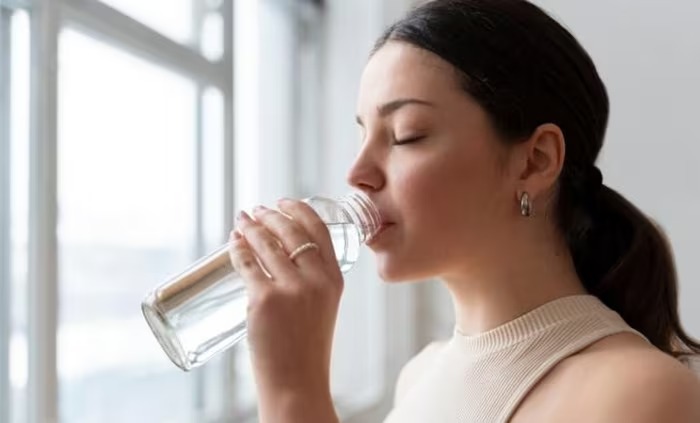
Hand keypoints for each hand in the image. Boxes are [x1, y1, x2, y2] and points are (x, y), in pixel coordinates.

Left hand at [228, 199, 342, 408]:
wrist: (298, 382)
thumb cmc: (307, 349)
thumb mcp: (323, 308)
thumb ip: (312, 281)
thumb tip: (280, 255)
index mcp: (335, 279)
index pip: (319, 230)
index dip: (299, 211)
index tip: (284, 202)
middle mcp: (316, 280)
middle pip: (291, 231)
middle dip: (270, 215)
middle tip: (257, 210)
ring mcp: (291, 289)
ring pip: (266, 244)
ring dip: (251, 227)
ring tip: (241, 221)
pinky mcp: (264, 300)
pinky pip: (246, 264)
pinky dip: (237, 249)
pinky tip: (232, 242)